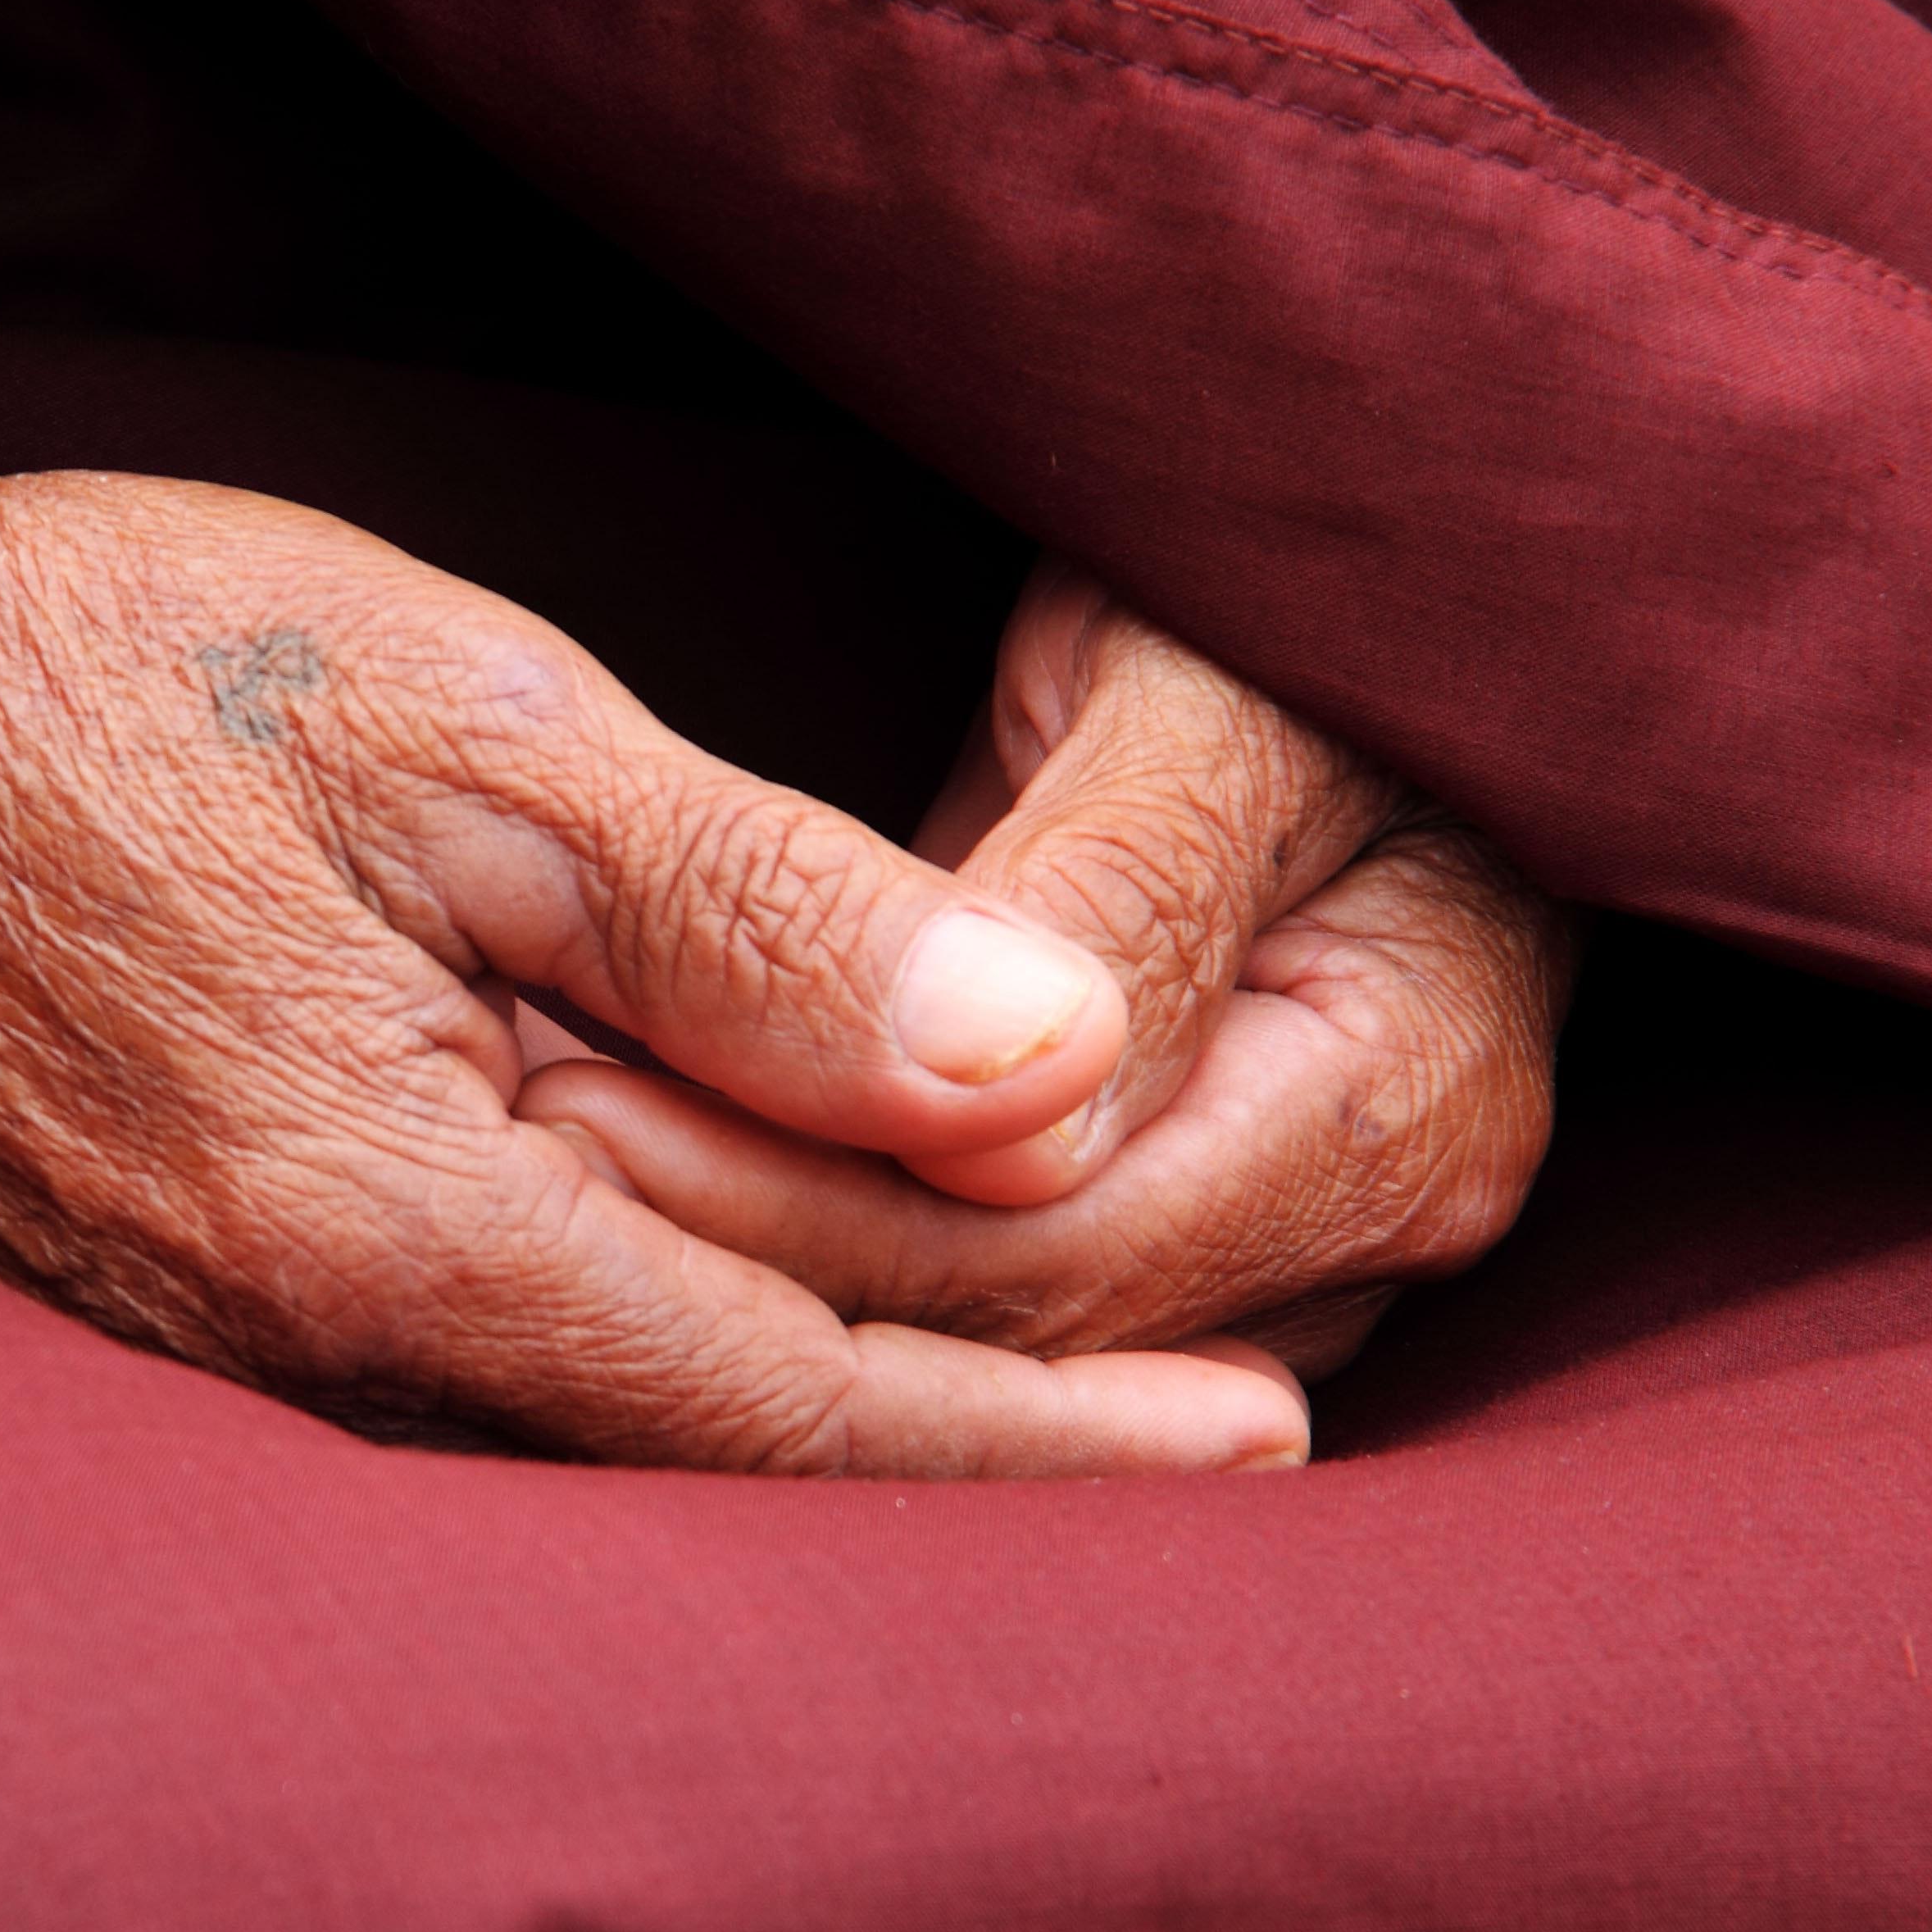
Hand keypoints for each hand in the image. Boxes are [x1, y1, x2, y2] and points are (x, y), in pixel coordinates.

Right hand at [0, 360, 1308, 1474]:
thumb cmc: (78, 668)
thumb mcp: (450, 719)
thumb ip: (749, 909)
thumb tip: (1038, 1072)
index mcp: (398, 1224)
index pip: (802, 1404)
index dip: (1049, 1440)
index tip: (1269, 1454)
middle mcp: (298, 1357)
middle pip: (712, 1463)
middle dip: (981, 1456)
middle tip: (1237, 1428)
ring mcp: (204, 1362)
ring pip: (590, 1442)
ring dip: (830, 1418)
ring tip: (1061, 1388)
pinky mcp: (147, 1314)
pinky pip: (458, 1390)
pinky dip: (651, 1359)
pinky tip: (751, 1309)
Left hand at [519, 563, 1572, 1378]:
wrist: (1317, 591)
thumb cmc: (1278, 593)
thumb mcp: (1200, 689)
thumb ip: (1117, 895)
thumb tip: (1011, 1132)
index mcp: (1409, 1103)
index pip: (1072, 1253)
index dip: (810, 1207)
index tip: (579, 1106)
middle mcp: (1372, 1224)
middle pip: (1020, 1326)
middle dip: (760, 1253)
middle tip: (521, 1135)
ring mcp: (1285, 1247)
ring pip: (986, 1340)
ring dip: (767, 1263)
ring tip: (546, 1152)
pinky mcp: (1169, 1218)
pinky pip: (978, 1288)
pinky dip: (818, 1234)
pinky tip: (647, 1154)